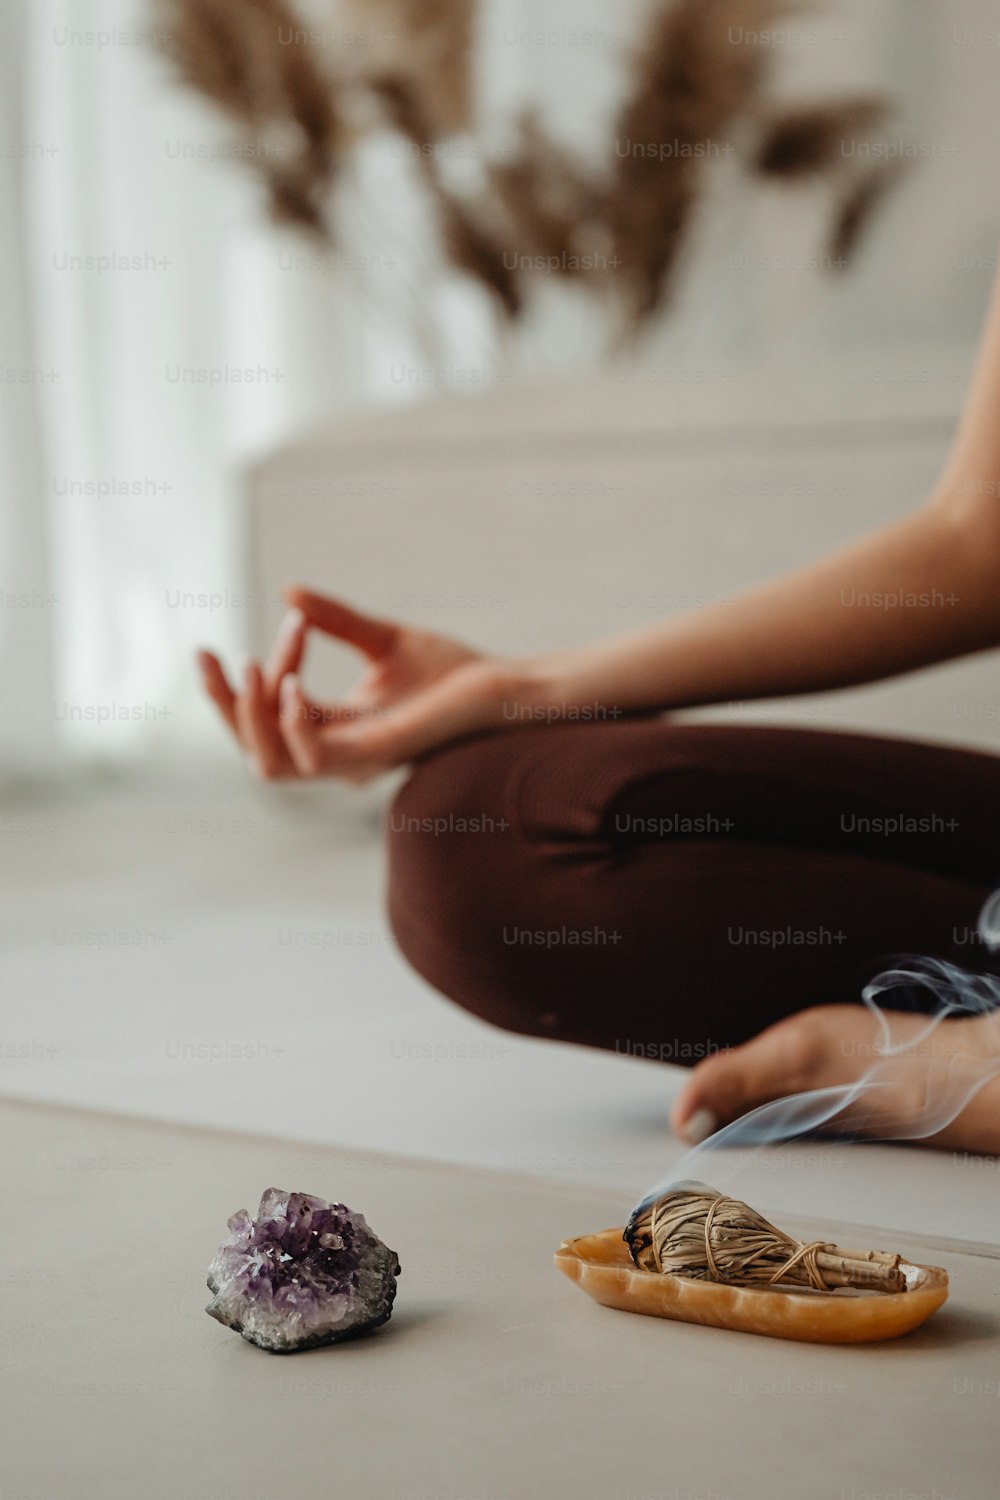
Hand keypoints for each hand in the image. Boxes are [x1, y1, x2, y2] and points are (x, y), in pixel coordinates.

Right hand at [197, 587, 528, 780]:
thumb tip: (287, 593)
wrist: (505, 688)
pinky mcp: (378, 755)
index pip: (266, 718)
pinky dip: (293, 726)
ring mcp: (355, 760)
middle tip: (207, 658)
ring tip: (249, 669)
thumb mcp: (381, 639)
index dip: (255, 677)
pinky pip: (316, 758)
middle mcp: (337, 754)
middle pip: (254, 750)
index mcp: (334, 730)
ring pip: (272, 764)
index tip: (288, 620)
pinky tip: (288, 689)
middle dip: (224, 706)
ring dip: (250, 718)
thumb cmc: (452, 672)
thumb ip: (334, 621)